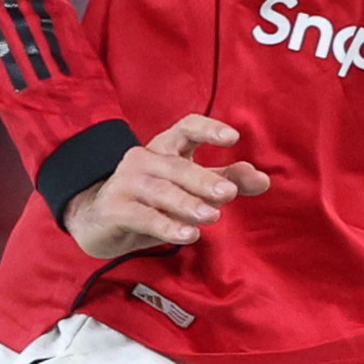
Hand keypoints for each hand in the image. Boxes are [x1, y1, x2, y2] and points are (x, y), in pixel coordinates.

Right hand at [63, 114, 269, 258]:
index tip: (233, 137)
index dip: (207, 129)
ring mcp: (127, 183)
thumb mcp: (191, 188)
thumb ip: (226, 181)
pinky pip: (145, 217)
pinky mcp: (116, 209)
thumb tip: (264, 179)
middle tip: (229, 193)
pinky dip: (166, 226)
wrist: (99, 222)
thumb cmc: (151, 200)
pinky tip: (187, 235)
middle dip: (204, 180)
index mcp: (165, 148)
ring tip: (212, 216)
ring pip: (162, 192)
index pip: (186, 128)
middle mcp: (144, 159)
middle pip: (177, 166)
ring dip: (188, 204)